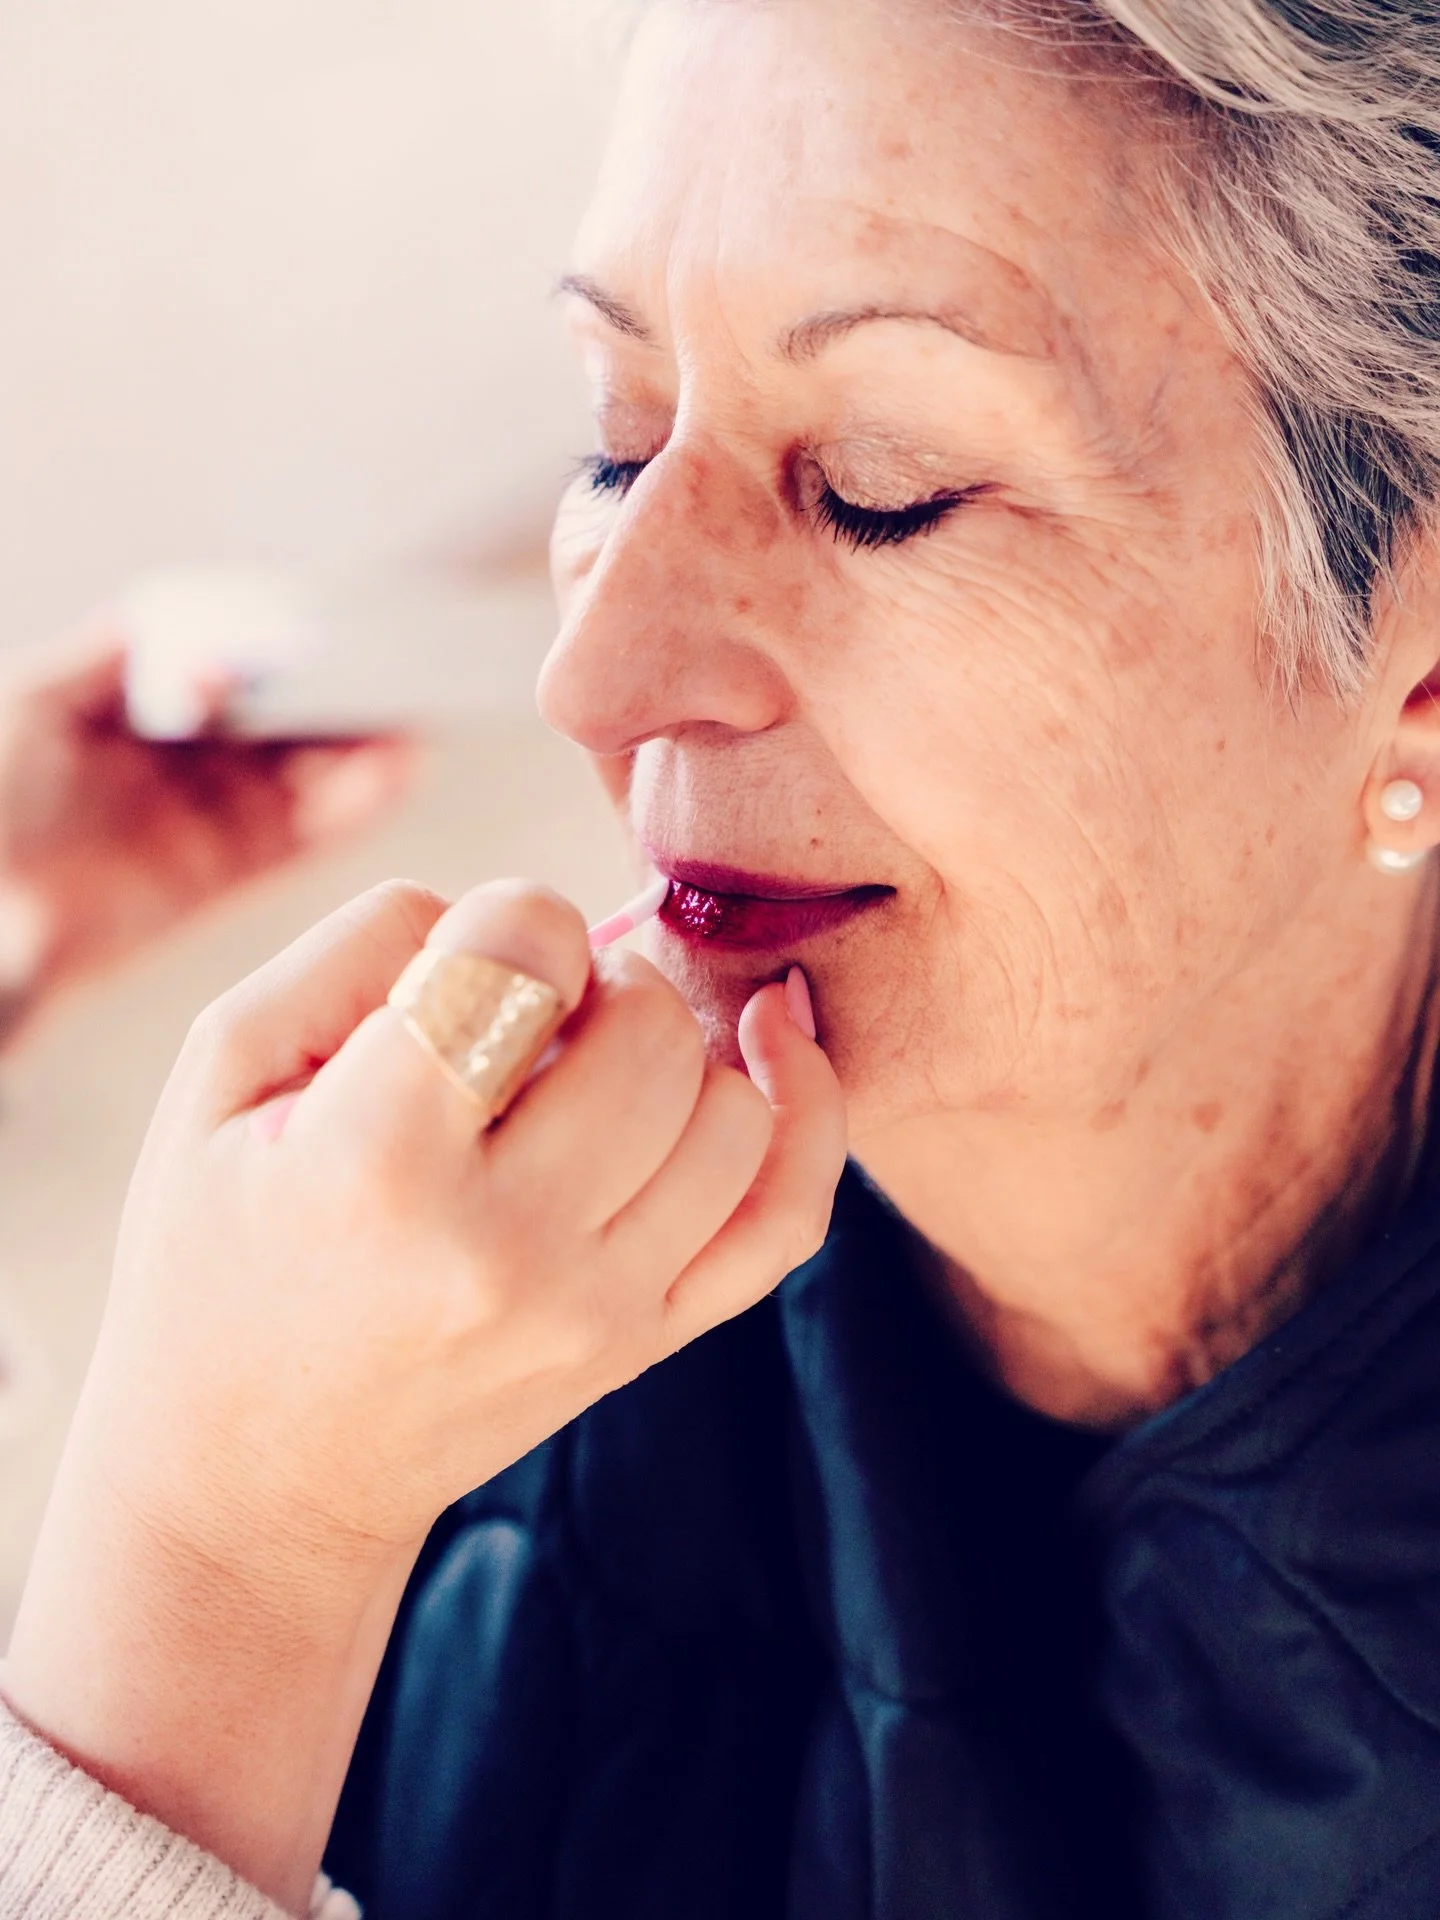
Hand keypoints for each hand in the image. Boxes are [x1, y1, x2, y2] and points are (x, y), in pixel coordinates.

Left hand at [0, 621, 413, 1040]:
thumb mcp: (32, 705)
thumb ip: (108, 657)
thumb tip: (176, 617)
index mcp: (147, 716)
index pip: (235, 673)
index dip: (288, 653)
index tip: (340, 630)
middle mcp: (189, 766)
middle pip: (283, 727)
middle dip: (343, 704)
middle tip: (397, 677)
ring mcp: (210, 822)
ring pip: (303, 783)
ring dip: (361, 760)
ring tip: (407, 734)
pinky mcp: (225, 877)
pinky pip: (299, 841)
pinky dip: (348, 814)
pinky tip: (387, 782)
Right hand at [3, 878, 846, 1912]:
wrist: (256, 1475)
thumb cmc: (221, 1252)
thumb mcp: (220, 1074)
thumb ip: (358, 947)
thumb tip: (511, 909)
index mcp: (375, 1163)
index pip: (521, 952)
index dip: (505, 916)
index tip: (471, 958)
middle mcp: (505, 1246)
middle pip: (647, 1028)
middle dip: (599, 976)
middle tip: (533, 1011)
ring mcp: (595, 1307)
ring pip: (732, 1109)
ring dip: (677, 1044)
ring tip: (595, 1057)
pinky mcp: (647, 1342)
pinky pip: (787, 1216)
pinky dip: (807, 1114)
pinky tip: (773, 1043)